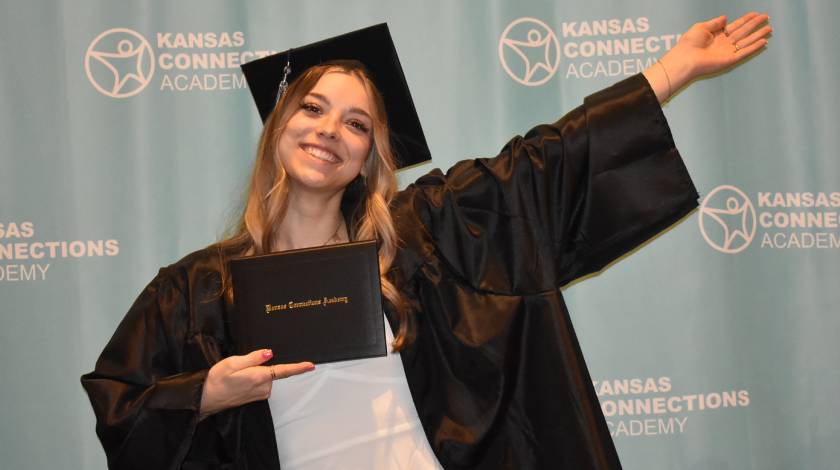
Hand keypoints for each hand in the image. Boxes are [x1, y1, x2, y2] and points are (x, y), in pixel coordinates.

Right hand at [199, 349, 314, 418]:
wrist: (206, 398)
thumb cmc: (217, 379)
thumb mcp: (233, 362)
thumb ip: (253, 358)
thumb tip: (270, 353)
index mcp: (259, 377)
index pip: (283, 371)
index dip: (298, 368)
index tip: (311, 365)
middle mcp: (263, 387)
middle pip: (272, 370)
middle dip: (261, 364)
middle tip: (240, 366)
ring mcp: (260, 394)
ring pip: (266, 376)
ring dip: (255, 372)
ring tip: (237, 375)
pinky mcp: (256, 397)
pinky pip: (261, 382)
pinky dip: (253, 378)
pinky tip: (239, 381)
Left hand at [645, 12, 771, 101]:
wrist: (686, 58)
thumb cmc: (690, 43)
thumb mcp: (702, 27)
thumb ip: (715, 22)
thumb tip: (726, 17)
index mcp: (717, 34)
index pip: (735, 25)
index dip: (746, 19)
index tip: (755, 13)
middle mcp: (724, 43)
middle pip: (744, 31)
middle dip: (755, 24)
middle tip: (766, 17)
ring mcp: (728, 51)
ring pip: (747, 41)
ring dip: (758, 35)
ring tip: (770, 28)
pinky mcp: (730, 60)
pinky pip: (745, 52)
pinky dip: (754, 47)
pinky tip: (763, 42)